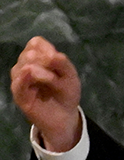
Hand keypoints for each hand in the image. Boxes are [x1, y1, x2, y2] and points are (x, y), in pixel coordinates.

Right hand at [11, 36, 81, 151]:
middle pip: (29, 54)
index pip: (35, 43)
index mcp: (39, 59)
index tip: (59, 60)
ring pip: (22, 67)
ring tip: (53, 80)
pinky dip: (24, 78)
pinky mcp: (20, 96)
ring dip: (41, 70)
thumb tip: (51, 55)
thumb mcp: (70, 76)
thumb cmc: (66, 92)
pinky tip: (30, 74)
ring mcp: (21, 81)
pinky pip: (17, 84)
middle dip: (45, 61)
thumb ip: (63, 64)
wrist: (65, 116)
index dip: (47, 49)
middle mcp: (26, 66)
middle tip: (58, 74)